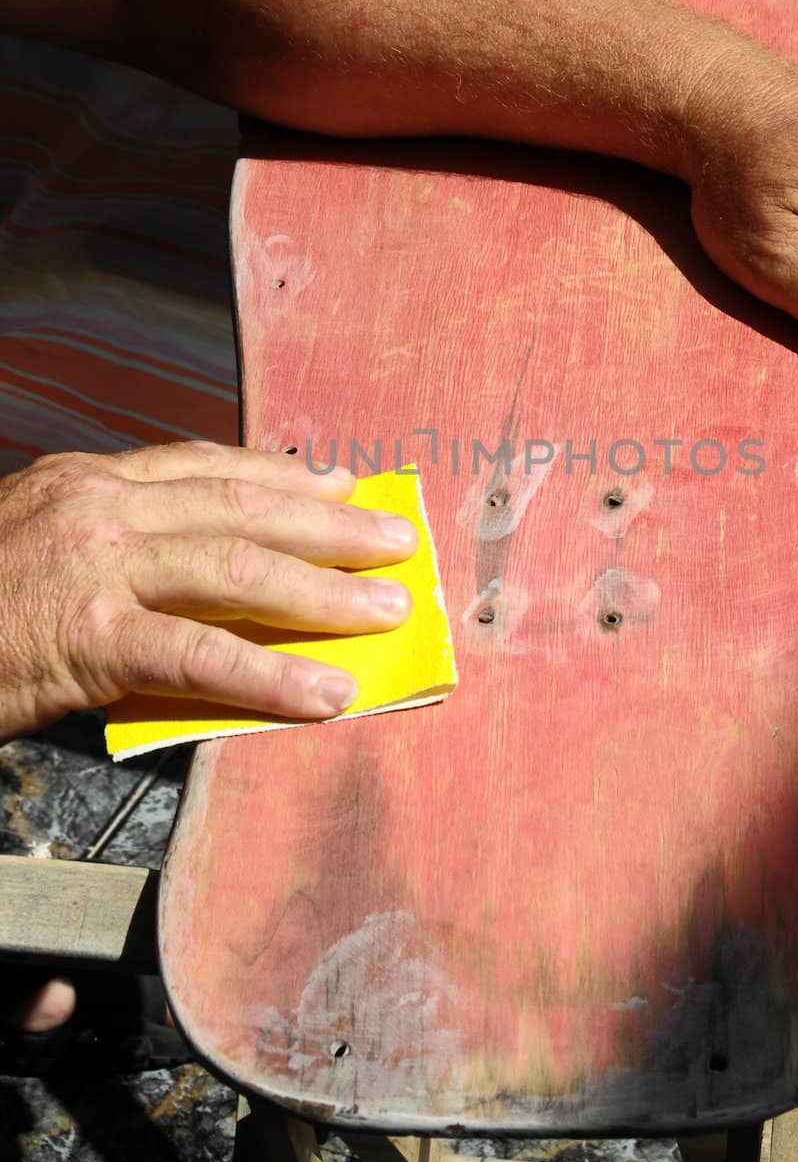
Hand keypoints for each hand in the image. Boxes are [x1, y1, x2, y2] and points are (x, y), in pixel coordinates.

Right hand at [0, 441, 416, 742]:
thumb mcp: (38, 552)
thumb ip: (117, 555)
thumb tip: (198, 586)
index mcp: (86, 481)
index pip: (205, 466)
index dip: (283, 475)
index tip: (341, 481)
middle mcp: (97, 506)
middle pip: (240, 505)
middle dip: (331, 524)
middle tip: (396, 540)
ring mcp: (94, 565)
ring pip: (236, 567)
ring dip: (325, 589)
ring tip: (387, 609)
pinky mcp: (88, 636)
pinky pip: (201, 655)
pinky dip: (272, 676)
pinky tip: (326, 695)